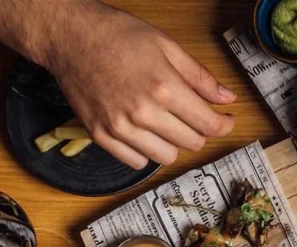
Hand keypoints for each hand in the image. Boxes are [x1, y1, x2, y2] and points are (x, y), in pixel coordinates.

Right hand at [39, 0, 236, 167]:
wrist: (68, 36)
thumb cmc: (116, 34)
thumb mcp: (166, 46)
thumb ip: (200, 77)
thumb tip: (227, 99)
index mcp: (164, 88)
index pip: (209, 125)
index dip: (225, 124)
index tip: (226, 120)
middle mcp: (143, 113)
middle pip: (192, 143)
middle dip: (201, 132)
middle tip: (197, 119)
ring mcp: (119, 127)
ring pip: (166, 157)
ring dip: (174, 144)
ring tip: (169, 125)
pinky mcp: (100, 135)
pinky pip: (136, 162)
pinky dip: (146, 152)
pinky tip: (146, 133)